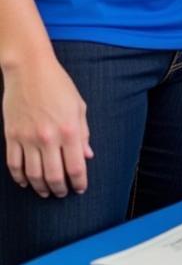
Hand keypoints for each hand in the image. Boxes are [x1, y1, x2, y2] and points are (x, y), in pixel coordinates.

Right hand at [3, 55, 92, 196]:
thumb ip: (83, 133)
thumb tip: (87, 156)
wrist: (30, 70)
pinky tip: (26, 182)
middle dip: (60, 189)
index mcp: (69, 129)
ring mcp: (27, 138)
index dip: (79, 182)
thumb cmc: (58, 85)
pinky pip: (14, 165)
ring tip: (46, 192)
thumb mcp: (79, 106)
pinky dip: (19, 178)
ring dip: (40, 187)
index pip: (75, 166)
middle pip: (54, 175)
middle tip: (62, 194)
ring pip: (33, 175)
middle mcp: (48, 137)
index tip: (80, 188)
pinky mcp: (11, 136)